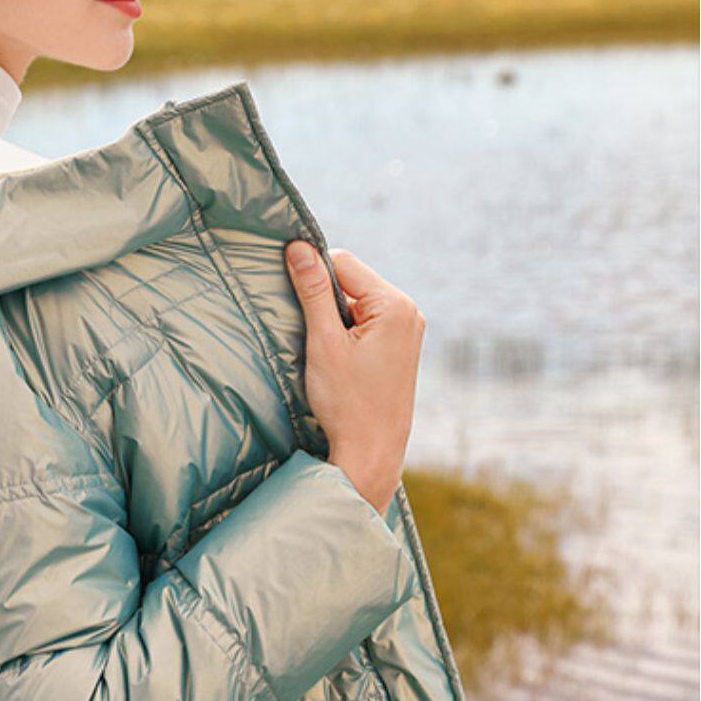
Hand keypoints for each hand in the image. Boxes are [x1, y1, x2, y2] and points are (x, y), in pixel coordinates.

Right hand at [282, 240, 425, 511]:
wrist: (371, 453)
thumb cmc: (347, 403)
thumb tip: (298, 247)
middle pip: (353, 282)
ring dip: (335, 318)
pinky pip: (369, 323)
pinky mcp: (402, 348)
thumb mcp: (324, 342)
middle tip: (310, 334)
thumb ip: (313, 291)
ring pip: (358, 303)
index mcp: (395, 305)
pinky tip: (338, 360)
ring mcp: (409, 331)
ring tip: (324, 352)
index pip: (343, 263)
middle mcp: (409, 312)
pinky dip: (347, 332)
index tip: (291, 297)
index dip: (313, 275)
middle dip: (326, 299)